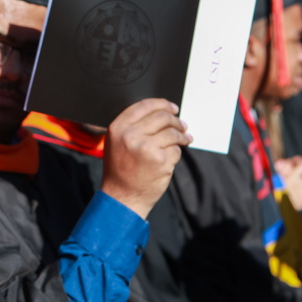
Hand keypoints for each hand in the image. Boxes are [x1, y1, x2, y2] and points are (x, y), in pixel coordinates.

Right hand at [101, 99, 192, 218]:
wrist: (122, 197)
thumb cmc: (120, 170)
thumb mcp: (116, 143)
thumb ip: (133, 126)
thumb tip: (162, 113)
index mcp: (118, 128)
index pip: (144, 106)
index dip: (162, 104)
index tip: (173, 108)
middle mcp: (130, 135)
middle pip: (162, 117)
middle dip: (176, 120)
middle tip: (182, 125)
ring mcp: (146, 148)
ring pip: (172, 133)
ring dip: (182, 136)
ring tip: (185, 140)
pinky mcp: (160, 160)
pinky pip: (176, 150)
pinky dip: (176, 153)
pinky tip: (169, 159)